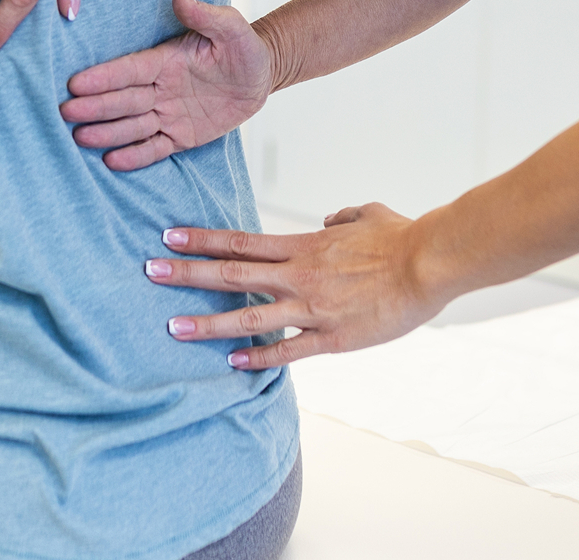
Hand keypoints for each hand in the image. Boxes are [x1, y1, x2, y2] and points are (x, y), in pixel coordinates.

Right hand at [60, 0, 274, 171]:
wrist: (259, 76)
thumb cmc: (243, 46)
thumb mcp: (231, 28)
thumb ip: (207, 15)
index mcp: (165, 61)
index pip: (129, 70)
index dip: (104, 77)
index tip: (76, 82)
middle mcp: (160, 88)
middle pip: (123, 99)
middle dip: (96, 106)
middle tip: (66, 112)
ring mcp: (168, 113)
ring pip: (133, 125)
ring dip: (107, 132)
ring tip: (80, 138)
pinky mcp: (181, 136)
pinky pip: (156, 148)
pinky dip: (135, 156)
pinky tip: (112, 162)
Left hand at [142, 203, 442, 370]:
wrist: (428, 264)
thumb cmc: (400, 238)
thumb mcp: (365, 215)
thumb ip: (341, 217)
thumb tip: (328, 219)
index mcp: (303, 246)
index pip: (240, 242)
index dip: (202, 240)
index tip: (169, 237)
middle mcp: (299, 277)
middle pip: (232, 276)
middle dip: (187, 274)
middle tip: (150, 272)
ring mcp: (313, 310)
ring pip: (250, 318)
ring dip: (209, 323)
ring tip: (173, 328)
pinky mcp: (333, 339)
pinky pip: (289, 351)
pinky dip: (260, 358)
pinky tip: (234, 364)